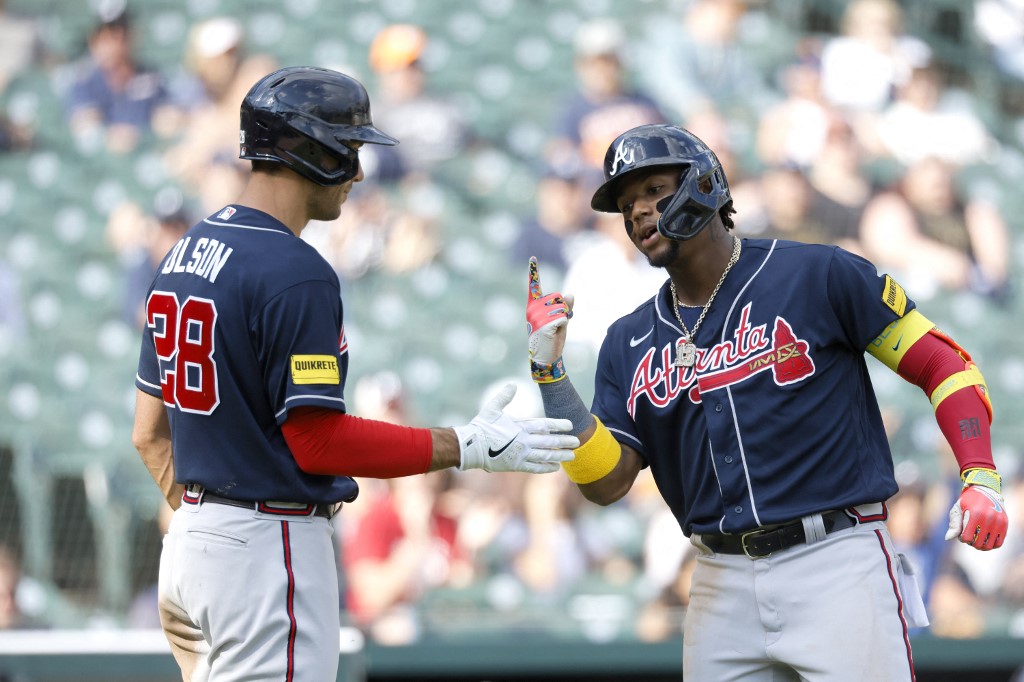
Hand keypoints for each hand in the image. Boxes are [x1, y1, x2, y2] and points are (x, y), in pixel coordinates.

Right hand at [454, 383, 577, 473]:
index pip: (544, 425)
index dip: (558, 425)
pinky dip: (546, 467)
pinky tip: (555, 467)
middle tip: (577, 442)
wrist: (470, 446)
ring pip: (545, 456)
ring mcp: (520, 455)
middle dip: (565, 442)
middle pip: (549, 442)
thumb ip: (504, 396)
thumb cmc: (481, 426)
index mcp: (520, 427)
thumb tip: (512, 384)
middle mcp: (523, 441)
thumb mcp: (492, 408)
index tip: (570, 425)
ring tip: (572, 456)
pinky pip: (535, 468)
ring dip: (560, 456)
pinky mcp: (515, 466)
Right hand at [527, 257, 572, 381]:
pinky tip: (555, 333)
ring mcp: (538, 317)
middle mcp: (533, 309)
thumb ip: (564, 307)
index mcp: (533, 306)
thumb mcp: (558, 319)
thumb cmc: (551, 338)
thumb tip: (570, 294)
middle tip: (555, 324)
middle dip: (563, 309)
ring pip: (563, 308)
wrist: (546, 357)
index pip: (534, 286)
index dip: (534, 271)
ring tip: (554, 330)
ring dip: (565, 318)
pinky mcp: (545, 324)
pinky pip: (564, 318)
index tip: (532, 258)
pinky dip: (564, 325)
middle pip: (558, 297)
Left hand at [945, 485, 1007, 549]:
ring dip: (981, 545)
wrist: (985, 490)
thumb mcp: (957, 509)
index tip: (961, 533)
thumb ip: (954, 524)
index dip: (962, 538)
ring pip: (988, 546)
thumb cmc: (967, 500)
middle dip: (971, 542)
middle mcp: (989, 518)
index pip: (966, 538)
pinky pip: (999, 543)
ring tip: (976, 538)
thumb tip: (948, 538)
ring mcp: (999, 522)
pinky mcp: (1005, 525)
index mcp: (975, 514)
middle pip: (977, 543)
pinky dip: (991, 545)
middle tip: (969, 536)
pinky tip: (985, 539)